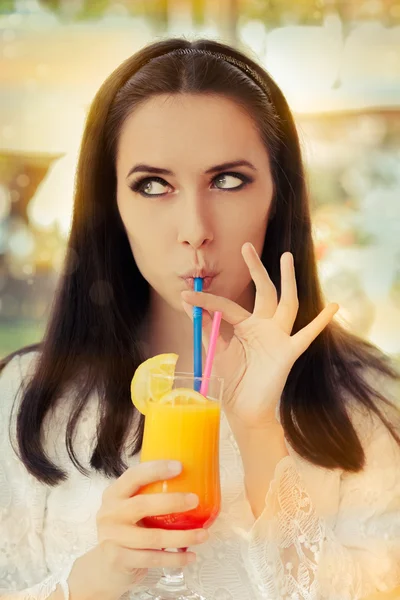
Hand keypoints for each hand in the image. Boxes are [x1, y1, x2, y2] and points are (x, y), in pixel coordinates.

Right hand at [89, 461, 207, 596]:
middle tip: (195, 500)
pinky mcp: (118, 559)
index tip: (180, 467)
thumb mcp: (130, 510)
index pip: (133, 476)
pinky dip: (175, 558)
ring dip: (182, 537)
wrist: (105, 569)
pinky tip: (191, 556)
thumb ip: (149, 496)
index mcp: (114, 494)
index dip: (156, 470)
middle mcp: (109, 513)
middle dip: (172, 501)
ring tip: (203, 534)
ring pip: (152, 537)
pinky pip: (153, 558)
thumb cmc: (127, 532)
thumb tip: (191, 482)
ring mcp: (112, 537)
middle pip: (142, 504)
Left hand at [181, 243, 338, 428]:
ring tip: (287, 256)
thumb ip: (207, 330)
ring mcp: (278, 338)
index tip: (185, 295)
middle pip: (263, 292)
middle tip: (245, 246)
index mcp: (244, 328)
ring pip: (286, 303)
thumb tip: (191, 305)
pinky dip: (321, 322)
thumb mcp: (213, 353)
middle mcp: (263, 327)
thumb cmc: (229, 383)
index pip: (227, 306)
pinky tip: (334, 306)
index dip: (205, 301)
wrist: (242, 411)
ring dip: (287, 280)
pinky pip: (307, 335)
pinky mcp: (288, 352)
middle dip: (255, 269)